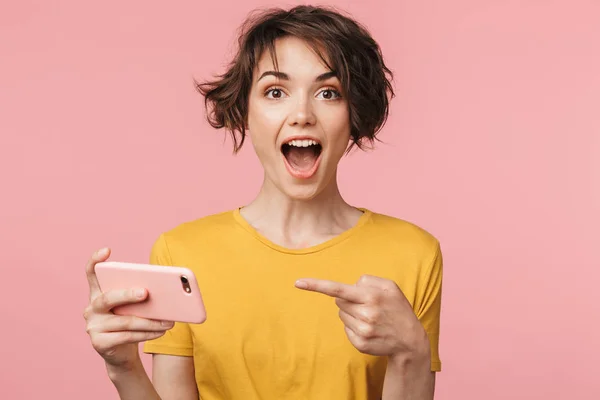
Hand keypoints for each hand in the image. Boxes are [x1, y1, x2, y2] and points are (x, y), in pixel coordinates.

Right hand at [83, 248, 173, 369]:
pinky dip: (147, 334)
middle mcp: (91, 308)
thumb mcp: (135, 306)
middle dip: (127, 294)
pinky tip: (162, 330)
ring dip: (149, 321)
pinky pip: (127, 336)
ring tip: (169, 320)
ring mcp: (92, 327)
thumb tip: (166, 291)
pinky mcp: (99, 343)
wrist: (123, 353)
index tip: (106, 250)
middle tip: (146, 292)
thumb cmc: (131, 322)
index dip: (95, 261)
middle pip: (108, 298)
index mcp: (98, 293)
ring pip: (124, 321)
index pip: (91, 273)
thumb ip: (141, 296)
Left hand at [295, 275, 428, 358]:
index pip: (337, 289)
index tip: (298, 283)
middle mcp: (365, 314)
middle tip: (368, 305)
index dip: (316, 285)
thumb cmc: (398, 308)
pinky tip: (370, 329)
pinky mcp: (359, 343)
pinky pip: (345, 328)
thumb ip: (368, 280)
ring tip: (372, 317)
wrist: (410, 340)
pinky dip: (354, 326)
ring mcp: (362, 331)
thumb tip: (351, 286)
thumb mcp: (390, 286)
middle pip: (339, 301)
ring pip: (341, 315)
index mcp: (370, 296)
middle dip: (349, 300)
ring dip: (352, 313)